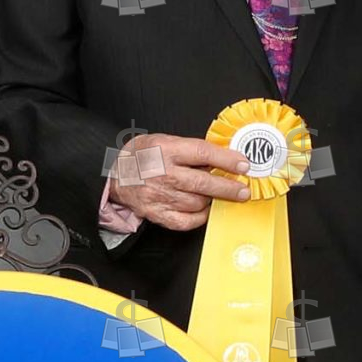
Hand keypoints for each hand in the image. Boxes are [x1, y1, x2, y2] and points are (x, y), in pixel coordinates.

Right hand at [107, 133, 252, 232]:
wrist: (117, 176)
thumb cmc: (144, 156)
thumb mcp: (164, 140)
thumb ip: (192, 148)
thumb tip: (225, 157)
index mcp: (166, 150)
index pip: (203, 153)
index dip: (227, 160)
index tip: (243, 165)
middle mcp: (162, 173)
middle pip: (203, 183)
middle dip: (228, 188)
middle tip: (243, 191)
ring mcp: (159, 196)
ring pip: (197, 202)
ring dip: (212, 199)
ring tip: (217, 194)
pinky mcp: (158, 214)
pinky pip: (187, 221)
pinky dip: (200, 216)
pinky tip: (204, 208)